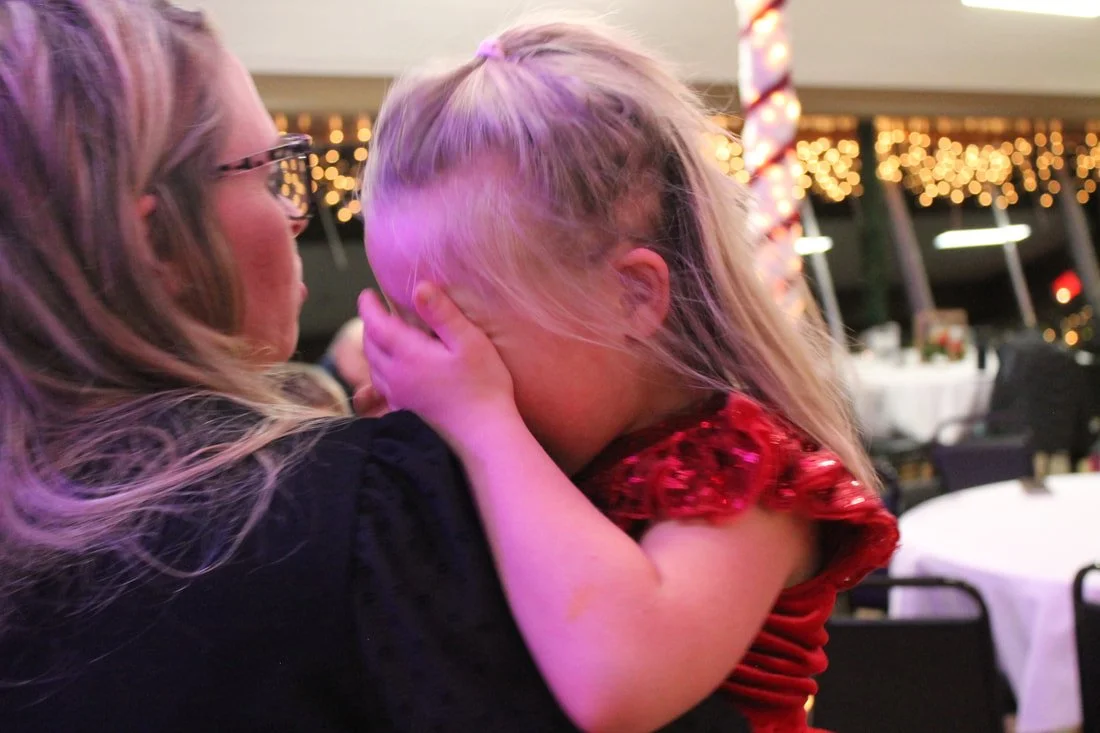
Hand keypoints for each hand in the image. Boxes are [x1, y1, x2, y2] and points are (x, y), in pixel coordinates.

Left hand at [358, 283, 517, 442]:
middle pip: (369, 345)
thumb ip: (442, 313)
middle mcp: (396, 376)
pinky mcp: (407, 410)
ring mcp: (399, 396)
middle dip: (369, 324)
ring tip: (384, 334)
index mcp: (408, 355)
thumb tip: (419, 287)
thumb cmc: (483, 385)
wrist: (484, 434)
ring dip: (373, 346)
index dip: (368, 307)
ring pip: (373, 366)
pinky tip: (395, 368)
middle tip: (377, 310)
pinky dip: (381, 368)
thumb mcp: (469, 341)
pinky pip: (382, 384)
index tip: (367, 293)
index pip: (375, 325)